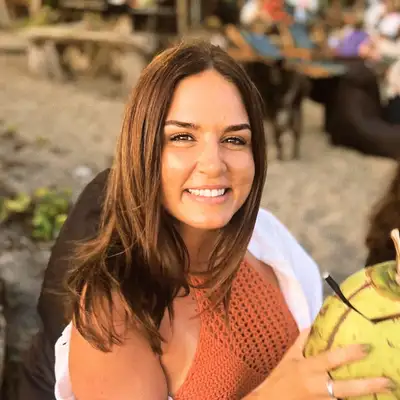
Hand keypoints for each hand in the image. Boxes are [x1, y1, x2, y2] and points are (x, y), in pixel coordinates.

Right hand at [253, 329, 392, 398]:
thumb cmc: (280, 377)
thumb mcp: (289, 357)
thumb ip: (301, 341)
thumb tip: (312, 324)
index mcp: (307, 367)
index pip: (331, 359)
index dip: (349, 353)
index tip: (367, 347)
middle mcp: (316, 385)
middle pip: (346, 387)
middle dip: (368, 385)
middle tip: (388, 381)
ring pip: (346, 399)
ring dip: (364, 396)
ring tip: (385, 390)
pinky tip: (365, 399)